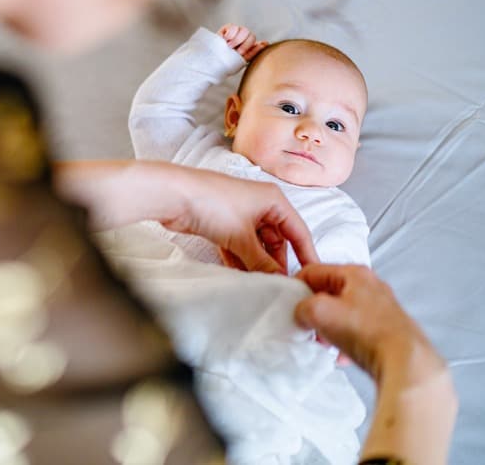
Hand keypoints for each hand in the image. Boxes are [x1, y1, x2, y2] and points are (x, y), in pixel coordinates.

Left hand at [53, 160, 317, 273]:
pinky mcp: (223, 225)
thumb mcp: (242, 237)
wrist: (172, 195)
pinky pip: (239, 247)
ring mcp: (240, 215)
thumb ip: (263, 262)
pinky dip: (240, 261)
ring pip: (256, 246)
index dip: (306, 255)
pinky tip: (240, 279)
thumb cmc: (211, 204)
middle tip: (279, 289)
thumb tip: (280, 282)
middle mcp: (260, 205)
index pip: (298, 231)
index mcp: (273, 200)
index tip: (312, 278)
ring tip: (260, 288)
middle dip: (276, 264)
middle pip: (277, 241)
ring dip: (256, 265)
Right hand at [219, 24, 266, 60]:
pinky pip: (233, 27)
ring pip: (244, 31)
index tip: (247, 52)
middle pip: (251, 36)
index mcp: (249, 45)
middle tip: (237, 52)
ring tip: (229, 46)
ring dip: (237, 40)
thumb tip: (266, 43)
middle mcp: (244, 37)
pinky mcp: (228, 28)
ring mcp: (236, 31)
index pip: (256, 42)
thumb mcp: (241, 60)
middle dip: (245, 45)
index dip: (254, 46)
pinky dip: (230, 35)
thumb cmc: (227, 61)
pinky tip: (225, 40)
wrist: (213, 61)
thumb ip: (253, 52)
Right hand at [294, 264, 445, 384]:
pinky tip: (342, 354)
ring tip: (324, 342)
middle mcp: (371, 286)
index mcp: (354, 273)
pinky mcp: (387, 328)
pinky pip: (356, 329)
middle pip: (328, 291)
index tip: (288, 302)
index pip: (313, 270)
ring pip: (342, 311)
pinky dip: (344, 339)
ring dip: (328, 326)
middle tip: (306, 324)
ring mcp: (381, 307)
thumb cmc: (365, 331)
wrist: (405, 361)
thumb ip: (301, 306)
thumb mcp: (320, 312)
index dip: (296, 286)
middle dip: (313, 309)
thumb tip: (301, 313)